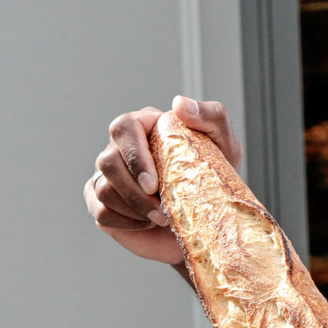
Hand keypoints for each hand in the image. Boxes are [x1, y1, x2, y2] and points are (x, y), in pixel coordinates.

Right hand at [85, 96, 243, 265]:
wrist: (209, 219)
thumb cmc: (215, 177)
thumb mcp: (225, 144)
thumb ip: (210, 115)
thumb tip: (180, 104)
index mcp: (143, 126)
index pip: (123, 128)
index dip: (134, 156)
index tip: (154, 184)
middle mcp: (120, 148)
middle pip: (107, 162)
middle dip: (133, 192)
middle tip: (162, 211)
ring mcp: (108, 176)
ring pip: (102, 190)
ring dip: (134, 209)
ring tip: (163, 218)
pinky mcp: (103, 203)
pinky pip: (101, 213)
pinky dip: (127, 222)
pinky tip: (149, 223)